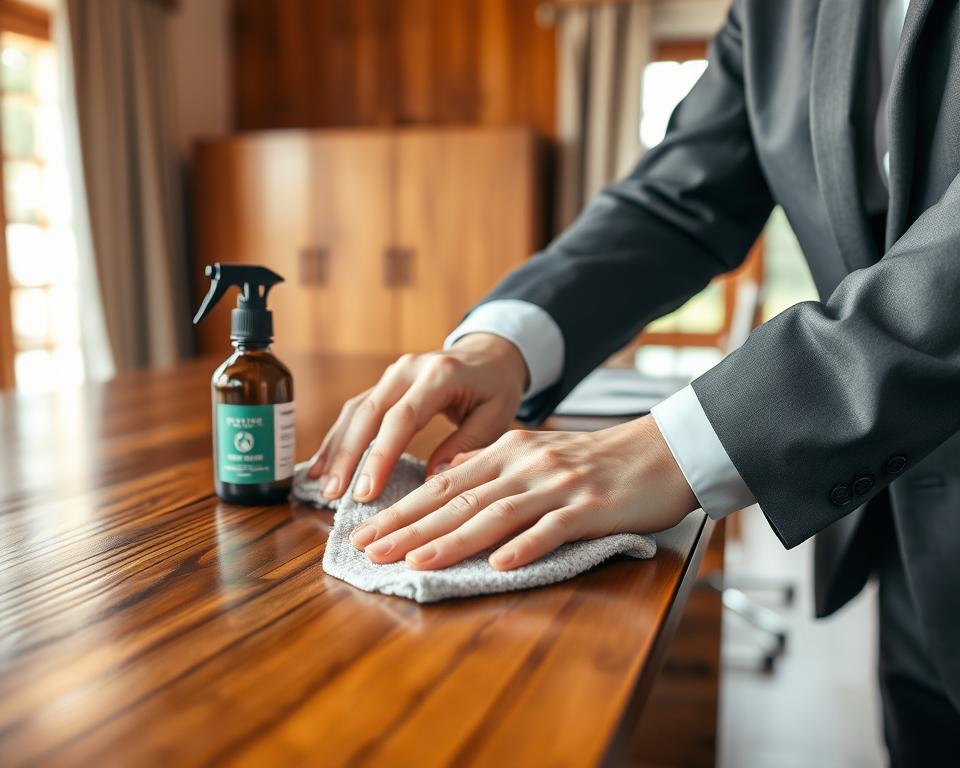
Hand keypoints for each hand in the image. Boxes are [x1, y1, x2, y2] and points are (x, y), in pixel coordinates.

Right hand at [308, 334, 527, 501]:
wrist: (491, 353)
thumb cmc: (497, 388)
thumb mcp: (496, 417)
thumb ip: (466, 446)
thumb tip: (430, 481)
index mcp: (441, 374)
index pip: (403, 417)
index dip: (381, 456)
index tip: (367, 492)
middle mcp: (410, 368)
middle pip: (370, 413)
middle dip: (349, 456)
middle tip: (335, 494)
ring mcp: (393, 373)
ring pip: (356, 411)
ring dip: (338, 449)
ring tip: (323, 486)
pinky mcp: (384, 383)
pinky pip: (356, 410)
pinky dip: (339, 438)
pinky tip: (324, 465)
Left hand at [350, 415, 698, 570]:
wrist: (660, 451)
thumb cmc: (595, 462)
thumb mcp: (536, 456)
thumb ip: (491, 470)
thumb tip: (444, 485)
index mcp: (506, 453)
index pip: (442, 485)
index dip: (401, 509)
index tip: (364, 532)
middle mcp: (525, 465)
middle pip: (458, 499)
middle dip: (409, 527)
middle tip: (368, 551)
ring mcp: (558, 485)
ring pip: (496, 513)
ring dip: (453, 539)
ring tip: (416, 560)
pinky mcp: (591, 506)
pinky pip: (554, 528)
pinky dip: (525, 545)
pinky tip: (499, 564)